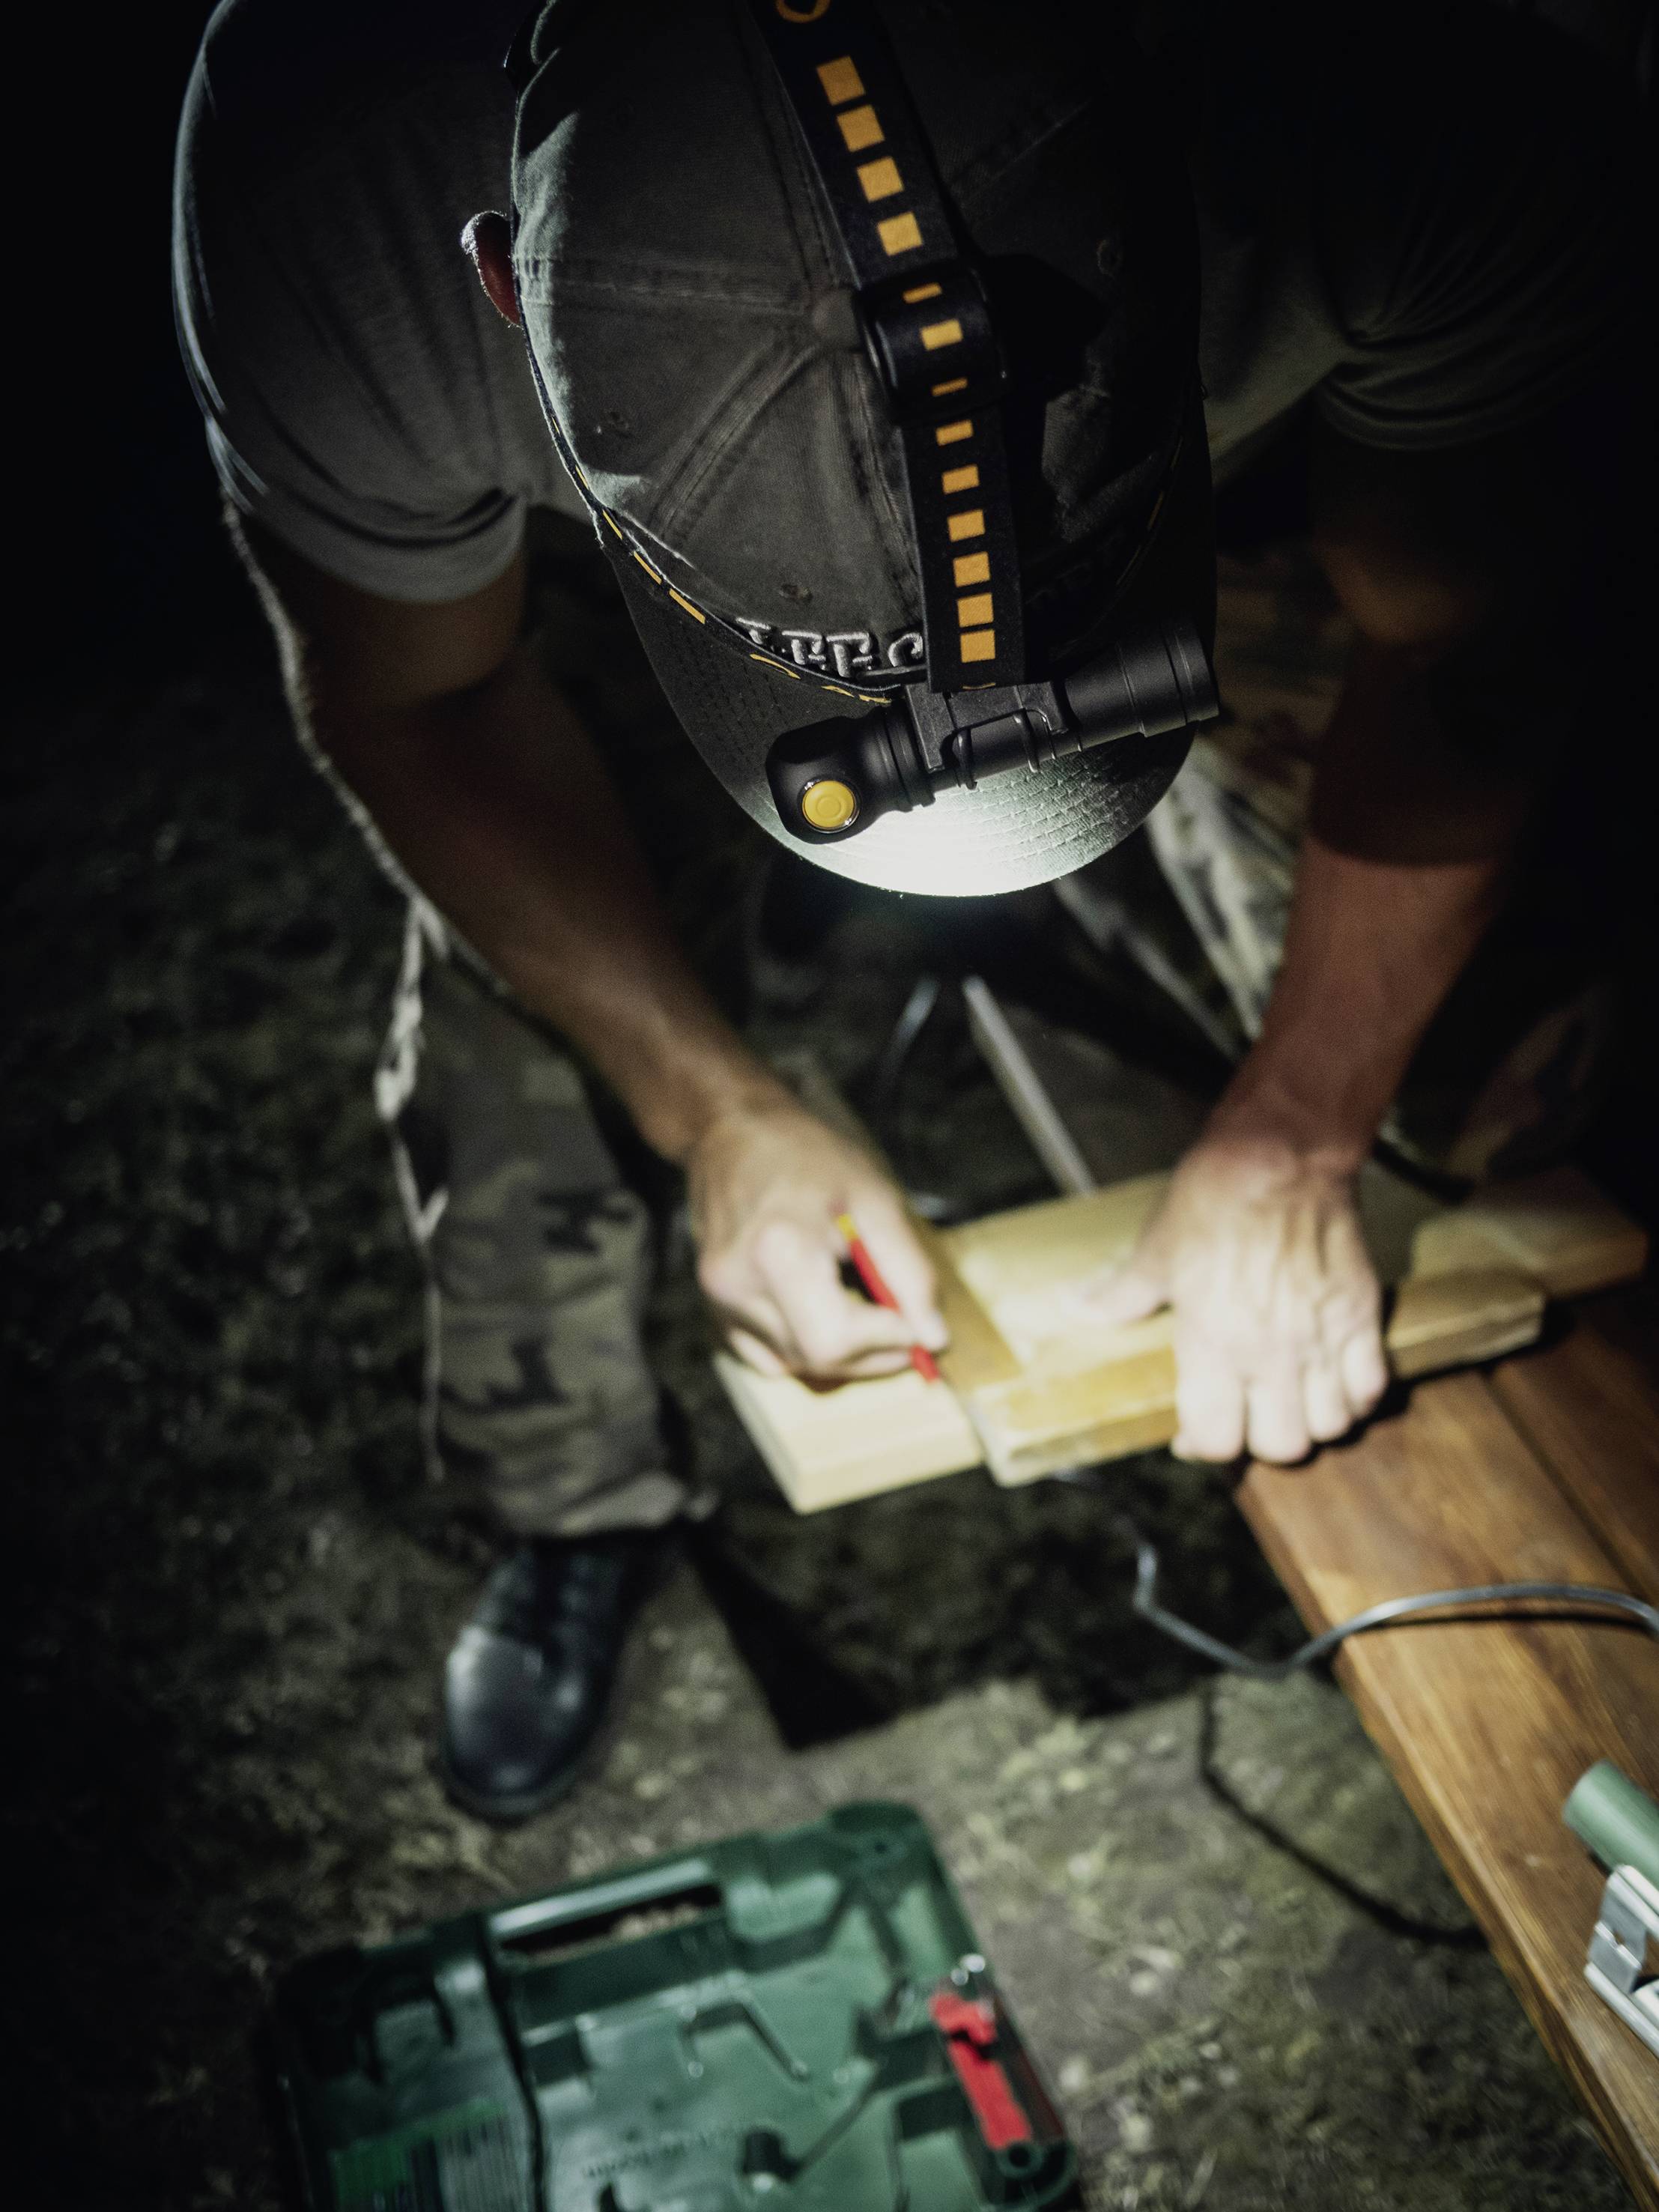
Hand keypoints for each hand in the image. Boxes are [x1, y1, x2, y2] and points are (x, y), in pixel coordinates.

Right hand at [687, 1097, 944, 1381]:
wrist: (734, 1135)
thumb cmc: (809, 1158)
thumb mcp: (876, 1200)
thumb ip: (909, 1272)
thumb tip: (932, 1338)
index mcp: (778, 1251)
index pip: (838, 1338)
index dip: (889, 1342)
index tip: (919, 1325)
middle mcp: (738, 1285)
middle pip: (819, 1361)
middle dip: (875, 1355)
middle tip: (906, 1326)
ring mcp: (720, 1303)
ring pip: (798, 1366)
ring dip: (845, 1353)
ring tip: (866, 1309)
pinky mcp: (715, 1312)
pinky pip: (772, 1359)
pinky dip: (808, 1351)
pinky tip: (824, 1312)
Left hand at [1089, 1134, 1387, 1462]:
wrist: (1280, 1154)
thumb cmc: (1213, 1199)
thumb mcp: (1156, 1250)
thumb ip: (1121, 1294)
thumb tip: (1077, 1308)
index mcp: (1213, 1342)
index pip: (1215, 1439)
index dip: (1201, 1447)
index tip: (1195, 1435)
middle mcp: (1271, 1351)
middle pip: (1281, 1445)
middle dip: (1259, 1441)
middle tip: (1247, 1418)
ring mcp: (1322, 1337)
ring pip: (1331, 1425)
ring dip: (1311, 1423)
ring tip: (1292, 1402)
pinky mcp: (1361, 1315)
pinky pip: (1372, 1386)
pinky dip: (1357, 1397)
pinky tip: (1336, 1382)